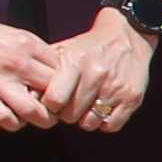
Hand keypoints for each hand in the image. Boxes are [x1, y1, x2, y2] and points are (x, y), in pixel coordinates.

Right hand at [0, 0, 55, 132]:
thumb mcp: (13, 35)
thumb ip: (34, 53)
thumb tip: (54, 73)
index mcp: (29, 44)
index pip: (66, 71)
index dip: (67, 84)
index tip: (61, 90)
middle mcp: (19, 63)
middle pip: (57, 93)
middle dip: (59, 105)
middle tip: (53, 108)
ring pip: (37, 113)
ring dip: (40, 119)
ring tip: (36, 117)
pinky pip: (8, 120)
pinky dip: (14, 123)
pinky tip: (11, 115)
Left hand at [40, 11, 153, 133]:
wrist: (128, 35)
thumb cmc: (90, 46)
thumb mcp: (65, 50)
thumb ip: (46, 70)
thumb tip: (28, 93)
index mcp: (76, 62)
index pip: (54, 99)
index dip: (49, 105)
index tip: (51, 102)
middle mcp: (97, 75)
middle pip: (70, 115)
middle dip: (66, 113)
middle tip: (68, 104)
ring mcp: (116, 88)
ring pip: (89, 123)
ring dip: (84, 119)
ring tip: (85, 107)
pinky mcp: (132, 98)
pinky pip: (111, 125)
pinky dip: (104, 122)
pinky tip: (101, 109)